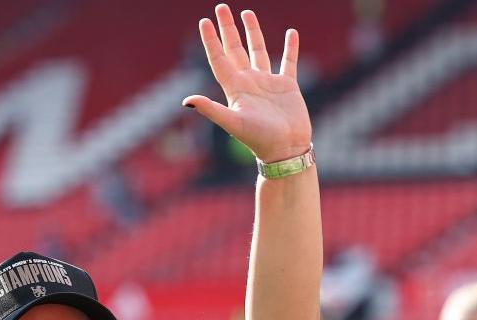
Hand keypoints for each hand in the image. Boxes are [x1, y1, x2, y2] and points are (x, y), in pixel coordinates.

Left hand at [184, 4, 311, 162]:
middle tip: (221, 8)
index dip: (211, 40)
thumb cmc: (258, 138)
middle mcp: (248, 82)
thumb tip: (185, 100)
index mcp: (235, 88)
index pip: (219, 58)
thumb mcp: (232, 122)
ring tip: (247, 13)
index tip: (204, 22)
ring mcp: (267, 83)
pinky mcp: (287, 86)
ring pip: (258, 50)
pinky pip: (288, 61)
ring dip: (252, 32)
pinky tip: (290, 33)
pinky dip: (290, 47)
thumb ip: (210, 109)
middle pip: (235, 49)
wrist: (285, 149)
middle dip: (227, 29)